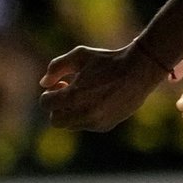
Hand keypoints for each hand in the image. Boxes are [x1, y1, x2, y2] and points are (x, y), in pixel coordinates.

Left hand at [39, 43, 175, 131]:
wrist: (138, 71)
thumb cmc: (107, 60)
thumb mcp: (79, 56)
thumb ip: (56, 67)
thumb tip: (43, 83)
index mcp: (74, 96)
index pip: (46, 103)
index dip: (48, 93)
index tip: (60, 84)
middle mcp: (83, 113)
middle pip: (55, 120)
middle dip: (57, 107)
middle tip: (67, 92)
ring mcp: (95, 122)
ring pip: (71, 125)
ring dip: (71, 112)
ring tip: (84, 95)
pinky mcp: (106, 126)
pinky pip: (86, 125)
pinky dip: (85, 115)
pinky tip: (97, 100)